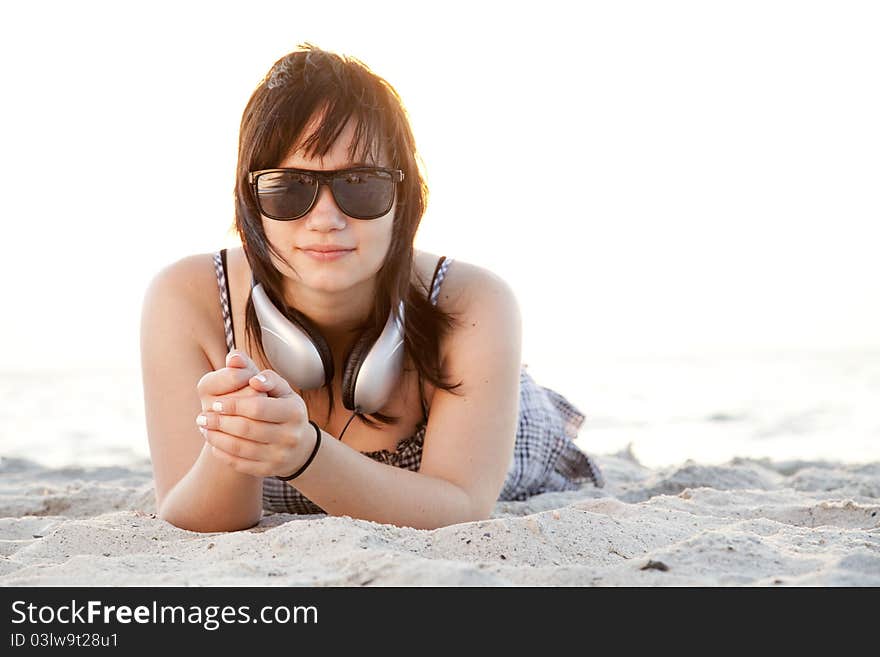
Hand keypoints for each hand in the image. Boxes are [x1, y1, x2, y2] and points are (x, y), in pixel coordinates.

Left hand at [195, 351, 314, 477]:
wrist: (300, 446)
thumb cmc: (284, 409)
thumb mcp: (282, 390)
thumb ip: (265, 376)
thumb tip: (246, 369)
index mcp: (294, 412)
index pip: (257, 407)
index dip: (233, 405)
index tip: (215, 403)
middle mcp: (290, 436)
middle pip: (247, 429)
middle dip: (219, 422)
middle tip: (201, 417)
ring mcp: (280, 456)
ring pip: (241, 448)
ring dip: (216, 438)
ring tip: (204, 428)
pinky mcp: (270, 471)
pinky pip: (241, 464)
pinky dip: (223, 454)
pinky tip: (213, 443)